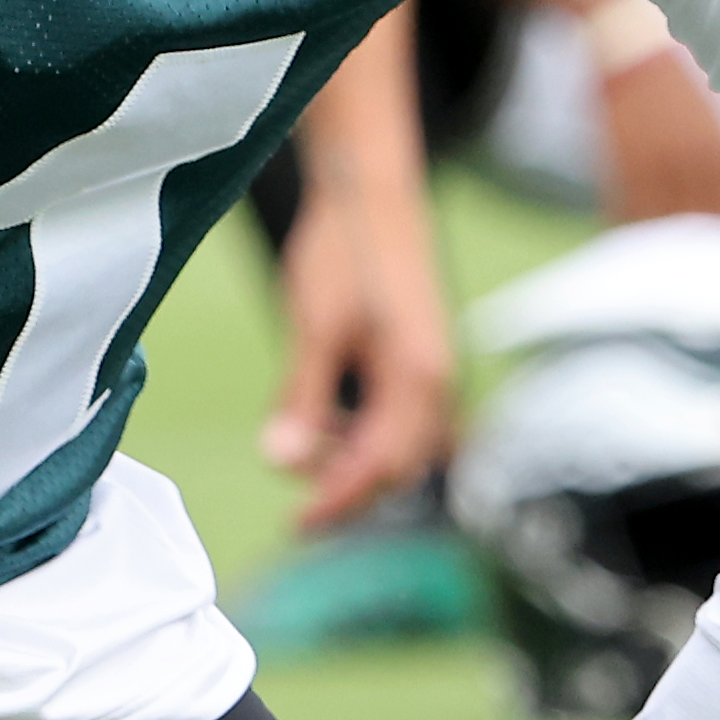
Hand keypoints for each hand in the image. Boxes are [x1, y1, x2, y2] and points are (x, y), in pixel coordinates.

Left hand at [262, 166, 456, 536]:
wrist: (371, 192)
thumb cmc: (344, 252)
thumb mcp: (314, 328)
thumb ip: (303, 399)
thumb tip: (281, 463)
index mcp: (418, 379)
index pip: (380, 469)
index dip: (338, 503)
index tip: (298, 527)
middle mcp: (438, 380)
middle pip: (400, 468)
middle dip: (351, 493)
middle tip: (301, 513)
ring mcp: (435, 369)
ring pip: (406, 446)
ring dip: (360, 465)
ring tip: (308, 459)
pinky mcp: (423, 357)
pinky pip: (406, 421)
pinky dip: (370, 438)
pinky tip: (331, 426)